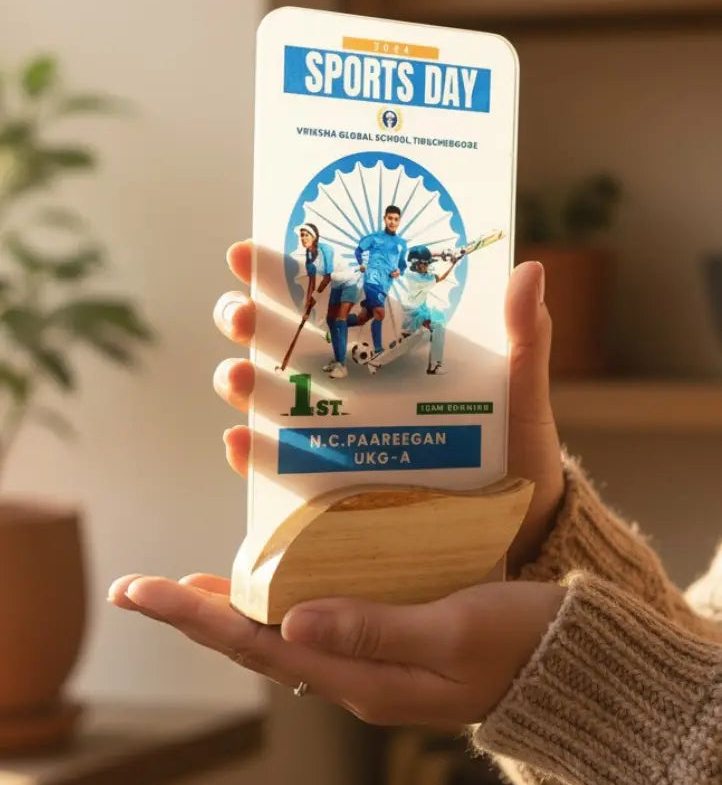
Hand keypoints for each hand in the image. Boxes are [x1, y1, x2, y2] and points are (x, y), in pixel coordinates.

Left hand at [108, 570, 563, 727]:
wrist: (576, 672)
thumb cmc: (523, 644)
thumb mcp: (453, 633)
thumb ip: (375, 630)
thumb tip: (291, 622)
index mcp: (363, 680)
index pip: (257, 645)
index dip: (195, 618)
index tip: (142, 589)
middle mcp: (357, 678)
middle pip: (258, 643)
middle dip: (199, 616)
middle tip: (149, 587)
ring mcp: (374, 665)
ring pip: (285, 636)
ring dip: (236, 611)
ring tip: (196, 586)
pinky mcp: (394, 647)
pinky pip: (320, 626)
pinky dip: (286, 602)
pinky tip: (283, 580)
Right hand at [208, 242, 562, 575]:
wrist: (520, 530)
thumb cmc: (519, 452)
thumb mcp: (522, 392)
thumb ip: (524, 337)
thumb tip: (529, 269)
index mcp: (389, 349)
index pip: (329, 300)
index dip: (283, 273)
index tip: (243, 253)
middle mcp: (353, 386)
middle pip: (284, 342)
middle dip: (247, 319)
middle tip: (239, 313)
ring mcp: (337, 434)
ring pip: (269, 398)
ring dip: (239, 382)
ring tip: (235, 376)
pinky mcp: (331, 486)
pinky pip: (280, 468)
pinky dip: (252, 455)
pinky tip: (239, 443)